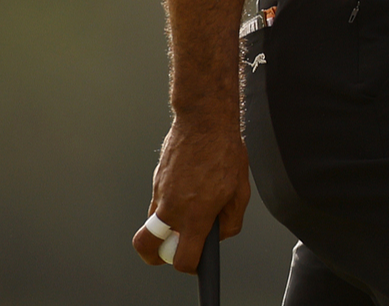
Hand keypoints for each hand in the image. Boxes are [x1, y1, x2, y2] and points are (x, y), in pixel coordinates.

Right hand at [131, 115, 250, 271]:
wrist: (204, 121)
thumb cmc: (225, 152)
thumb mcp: (241, 190)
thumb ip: (232, 219)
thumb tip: (221, 235)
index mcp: (196, 214)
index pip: (183, 257)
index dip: (189, 266)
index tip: (196, 264)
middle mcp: (172, 208)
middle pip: (147, 247)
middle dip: (156, 256)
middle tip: (173, 250)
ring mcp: (160, 194)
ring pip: (153, 223)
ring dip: (165, 227)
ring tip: (188, 213)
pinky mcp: (156, 181)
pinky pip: (158, 203)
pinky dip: (169, 206)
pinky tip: (189, 191)